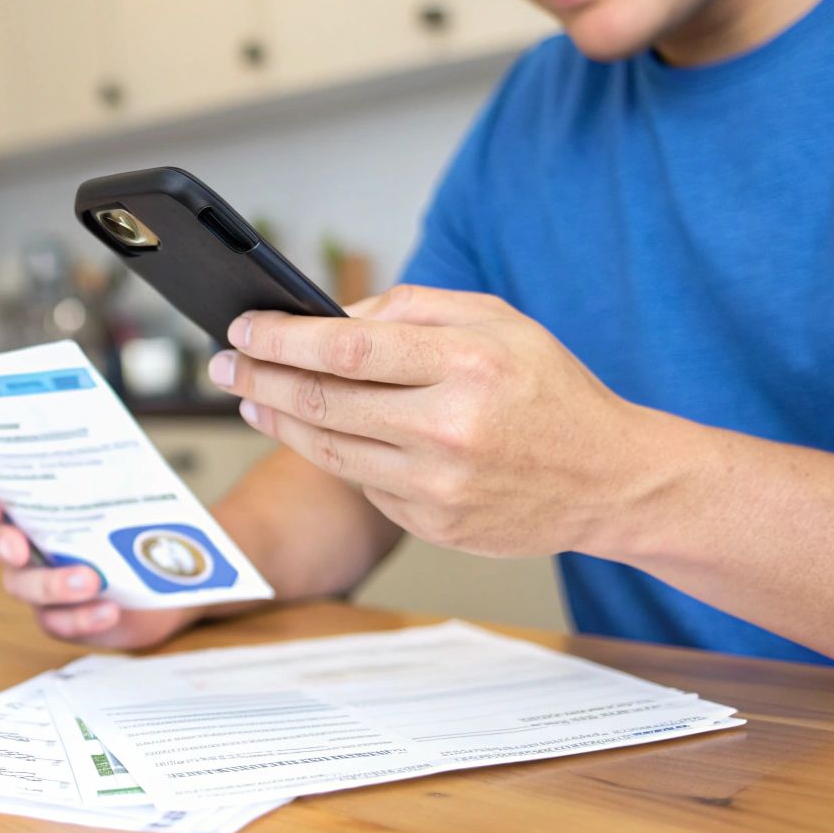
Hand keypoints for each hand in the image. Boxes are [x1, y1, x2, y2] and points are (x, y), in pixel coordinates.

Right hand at [0, 476, 198, 647]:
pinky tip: (108, 609)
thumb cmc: (132, 520)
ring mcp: (37, 582)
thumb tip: (114, 449)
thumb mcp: (119, 489)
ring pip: (22, 586)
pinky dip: (82, 618)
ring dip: (52, 584)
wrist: (163, 570)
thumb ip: (104, 472)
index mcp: (27, 503)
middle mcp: (22, 542)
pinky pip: (57, 622)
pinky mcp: (60, 616)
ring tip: (89, 579)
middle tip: (18, 548)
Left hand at [208, 285, 674, 559]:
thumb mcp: (499, 321)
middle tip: (223, 365)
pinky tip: (313, 432)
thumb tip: (331, 319)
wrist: (610, 480)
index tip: (242, 329)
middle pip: (322, 401)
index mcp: (467, 363)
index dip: (281, 339)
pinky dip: (332, 454)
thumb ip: (412, 308)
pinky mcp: (434, 524)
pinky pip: (362, 483)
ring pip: (329, 449)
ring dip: (276, 420)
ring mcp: (439, 485)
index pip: (345, 349)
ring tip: (249, 398)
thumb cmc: (550, 390)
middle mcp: (449, 428)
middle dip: (259, 379)